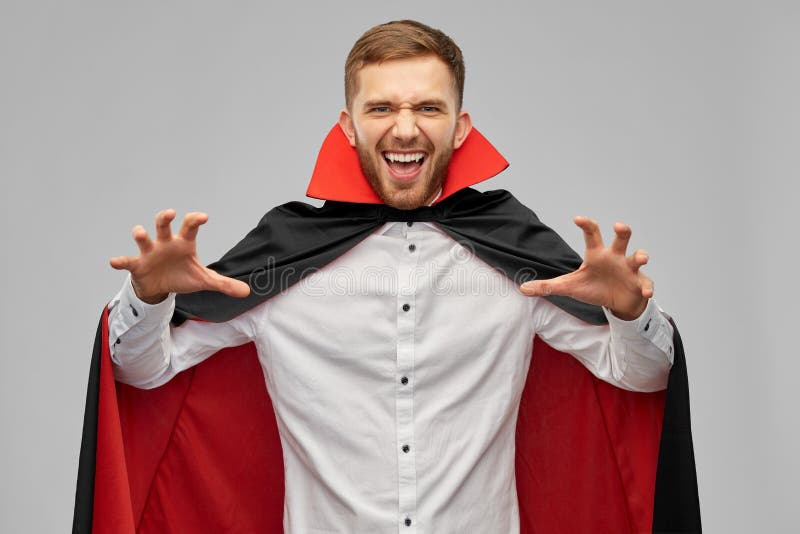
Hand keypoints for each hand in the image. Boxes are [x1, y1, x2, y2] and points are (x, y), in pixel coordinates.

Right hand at [109, 210, 250, 303]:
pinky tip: (114, 262)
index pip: (190, 226)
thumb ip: (224, 284)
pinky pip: (126, 261)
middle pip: (163, 224)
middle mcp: (165, 243)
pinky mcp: (137, 265)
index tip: (203, 217)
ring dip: (140, 234)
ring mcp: (149, 252)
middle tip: (170, 213)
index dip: (195, 220)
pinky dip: (120, 261)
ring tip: (141, 233)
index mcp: (183, 243)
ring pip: (143, 238)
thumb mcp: (204, 280)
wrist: (161, 287)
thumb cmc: (182, 276)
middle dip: (164, 217)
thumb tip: (248, 292)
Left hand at [519, 217, 652, 319]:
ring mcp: (630, 269)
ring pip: (638, 256)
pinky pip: (647, 284)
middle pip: (621, 238)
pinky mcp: (640, 284)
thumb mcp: (569, 287)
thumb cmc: (593, 288)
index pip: (592, 234)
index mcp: (597, 254)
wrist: (617, 302)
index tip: (578, 218)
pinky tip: (646, 293)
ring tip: (640, 257)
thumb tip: (522, 288)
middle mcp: (615, 257)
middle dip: (622, 231)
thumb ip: (546, 286)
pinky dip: (648, 288)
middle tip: (619, 225)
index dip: (586, 225)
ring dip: (641, 255)